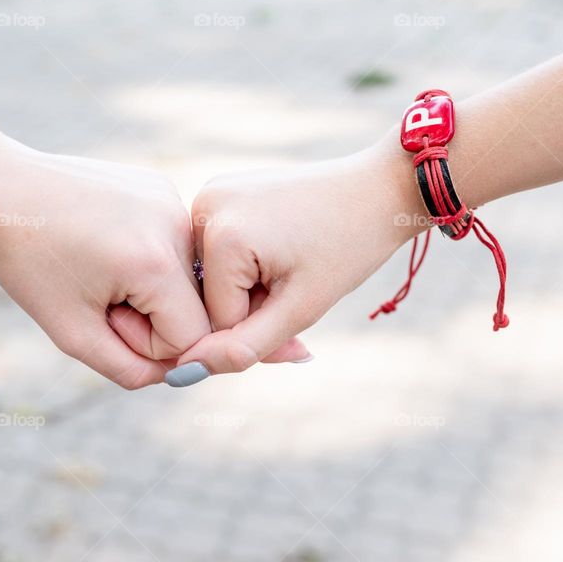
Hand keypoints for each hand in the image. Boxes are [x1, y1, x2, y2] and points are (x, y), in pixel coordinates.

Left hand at [0, 131, 210, 388]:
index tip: (102, 315)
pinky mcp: (161, 188)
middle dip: (149, 315)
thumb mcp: (73, 335)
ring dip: (149, 287)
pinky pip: (172, 244)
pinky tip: (105, 240)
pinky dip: (146, 256)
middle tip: (97, 292)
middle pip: (193, 306)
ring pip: (184, 277)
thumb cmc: (29, 264)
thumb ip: (131, 370)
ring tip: (100, 266)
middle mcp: (176, 225)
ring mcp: (172, 200)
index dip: (146, 343)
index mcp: (156, 263)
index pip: (191, 337)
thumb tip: (177, 372)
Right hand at [165, 144, 422, 384]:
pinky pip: (216, 251)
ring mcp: (208, 194)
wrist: (376, 190)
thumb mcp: (300, 309)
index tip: (297, 300)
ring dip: (247, 287)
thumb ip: (243, 347)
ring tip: (289, 264)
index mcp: (222, 234)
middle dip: (250, 307)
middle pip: (208, 295)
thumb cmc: (347, 247)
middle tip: (297, 287)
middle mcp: (204, 205)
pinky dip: (244, 264)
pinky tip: (280, 246)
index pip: (216, 319)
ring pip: (211, 277)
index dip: (259, 325)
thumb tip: (186, 372)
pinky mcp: (217, 191)